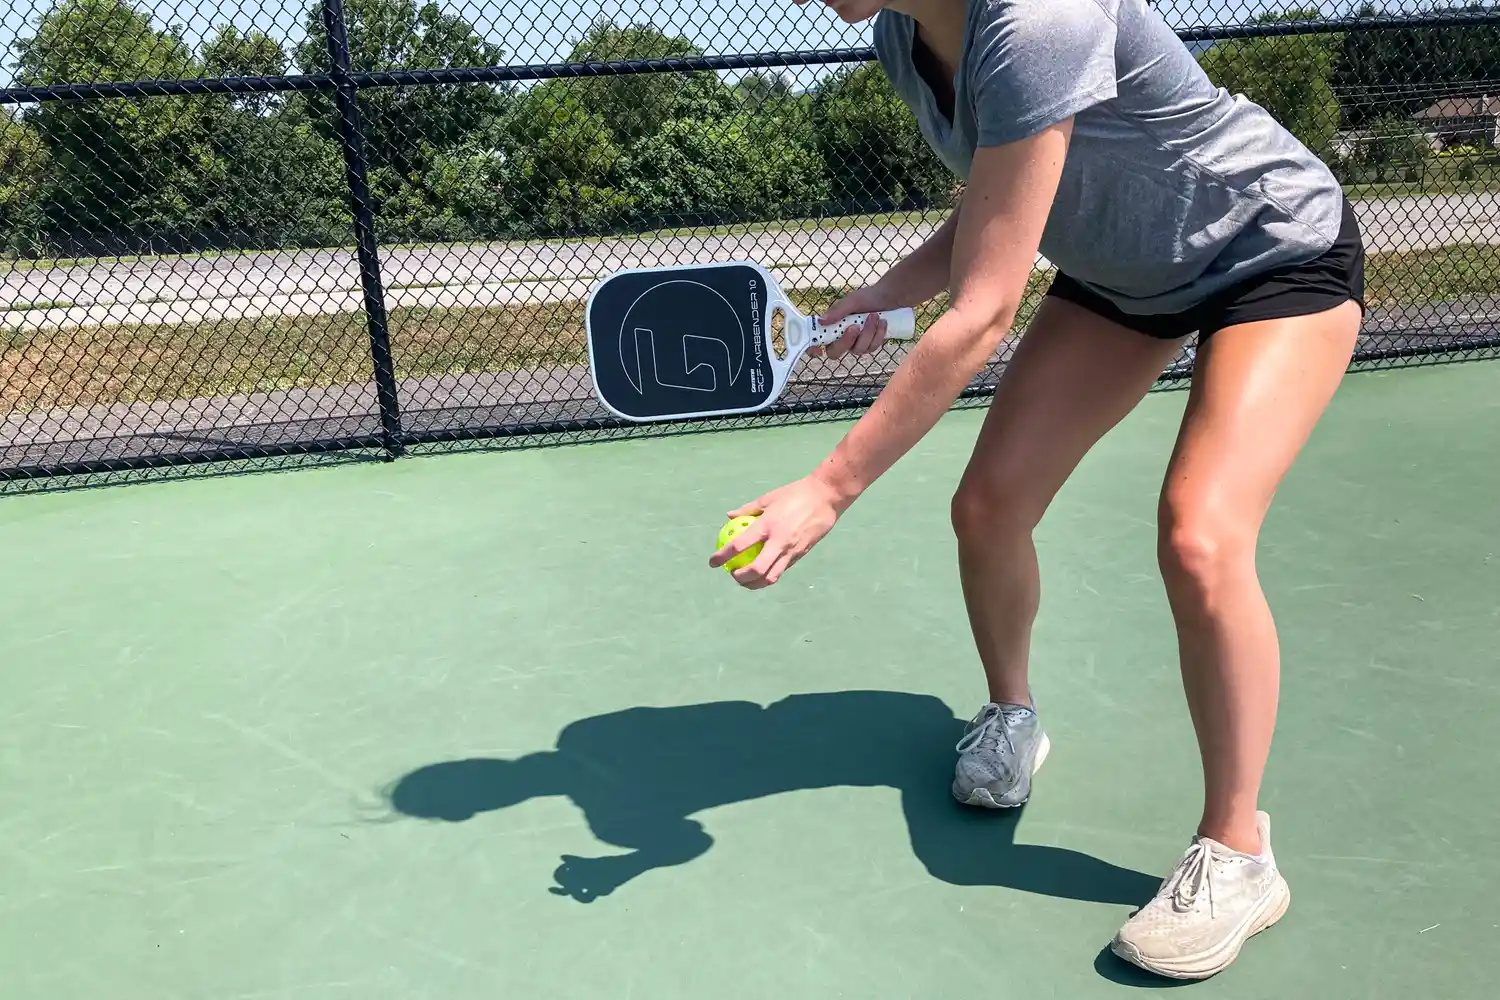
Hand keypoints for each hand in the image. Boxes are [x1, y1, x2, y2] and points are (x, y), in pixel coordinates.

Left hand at [708, 475, 845, 588]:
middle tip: (732, 574)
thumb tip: (729, 516)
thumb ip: (748, 509)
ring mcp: (791, 550)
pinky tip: (763, 573)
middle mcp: (778, 541)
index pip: (739, 545)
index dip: (722, 556)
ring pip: (770, 577)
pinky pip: (782, 570)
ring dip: (755, 583)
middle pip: (755, 570)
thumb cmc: (795, 494)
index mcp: (767, 525)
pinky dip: (769, 576)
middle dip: (740, 577)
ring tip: (746, 579)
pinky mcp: (800, 554)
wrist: (826, 497)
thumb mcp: (768, 498)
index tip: (713, 562)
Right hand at [808, 284, 902, 359]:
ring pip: (858, 349)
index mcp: (832, 327)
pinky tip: (882, 322)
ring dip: (868, 332)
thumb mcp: (852, 301)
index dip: (813, 349)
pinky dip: (878, 334)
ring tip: (875, 316)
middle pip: (835, 353)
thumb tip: (820, 321)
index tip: (818, 348)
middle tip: (855, 326)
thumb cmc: (868, 297)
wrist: (890, 298)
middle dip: (846, 341)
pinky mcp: (871, 345)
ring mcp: (857, 344)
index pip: (818, 342)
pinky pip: (872, 347)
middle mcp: (842, 338)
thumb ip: (837, 311)